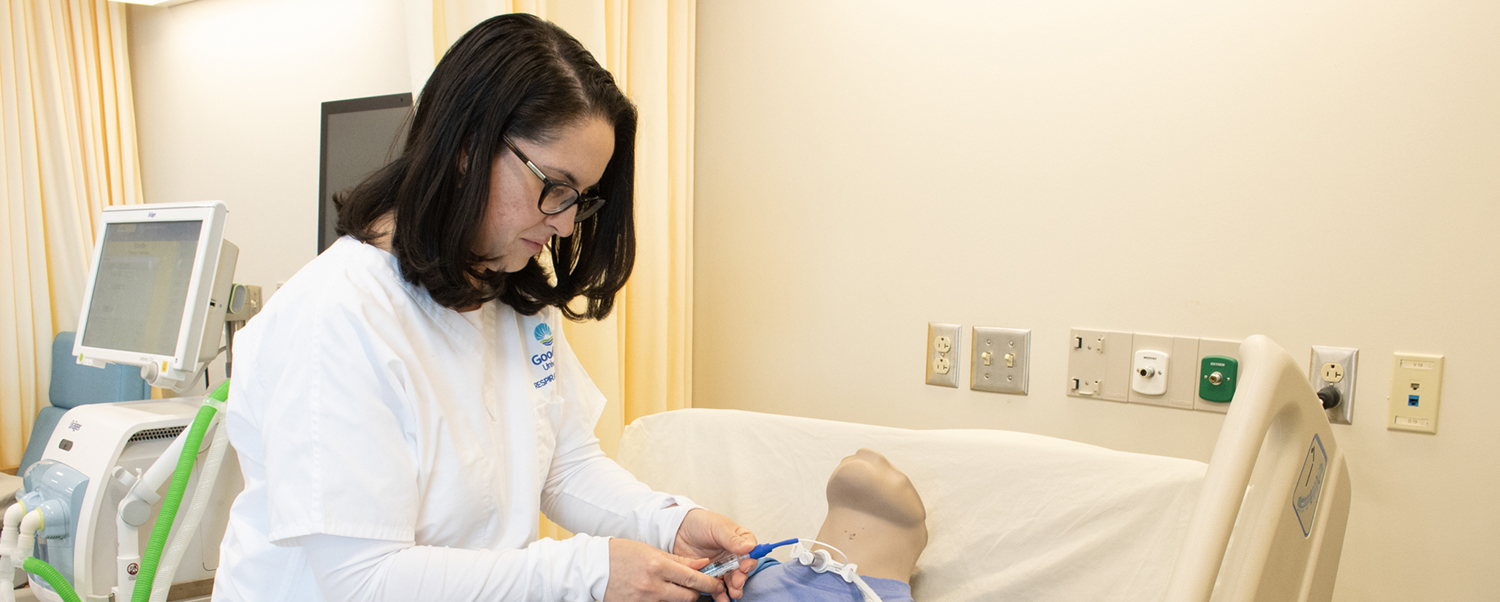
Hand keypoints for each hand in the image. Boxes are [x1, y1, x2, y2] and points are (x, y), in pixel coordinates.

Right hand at [604, 537, 723, 601]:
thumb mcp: (651, 551)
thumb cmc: (619, 554)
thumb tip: (702, 565)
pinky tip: (659, 594)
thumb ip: (678, 560)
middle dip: (696, 593)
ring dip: (679, 598)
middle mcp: (651, 585)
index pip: (692, 578)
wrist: (592, 568)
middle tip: (697, 587)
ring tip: (673, 588)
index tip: (717, 584)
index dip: (709, 583)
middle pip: (688, 597)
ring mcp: (644, 600)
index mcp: (657, 566)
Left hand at [673, 509, 757, 601]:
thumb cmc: (700, 522)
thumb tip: (749, 548)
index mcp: (739, 541)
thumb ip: (733, 539)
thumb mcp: (718, 527)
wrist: (677, 530)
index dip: (750, 561)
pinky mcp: (710, 575)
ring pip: (731, 581)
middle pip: (742, 570)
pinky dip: (719, 594)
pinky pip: (716, 586)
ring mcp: (722, 566)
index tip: (745, 566)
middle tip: (737, 584)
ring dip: (733, 589)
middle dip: (741, 579)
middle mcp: (733, 555)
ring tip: (732, 594)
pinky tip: (720, 597)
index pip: (751, 552)